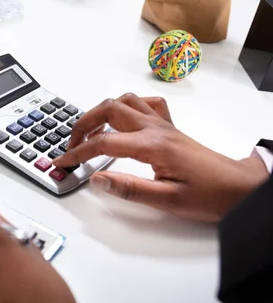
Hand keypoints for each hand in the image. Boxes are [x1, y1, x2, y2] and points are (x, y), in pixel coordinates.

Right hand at [53, 93, 269, 222]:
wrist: (239, 187)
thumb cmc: (211, 194)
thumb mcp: (168, 200)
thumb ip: (129, 189)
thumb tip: (97, 180)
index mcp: (153, 146)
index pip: (103, 142)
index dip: (78, 153)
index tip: (62, 162)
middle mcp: (156, 129)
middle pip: (108, 109)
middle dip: (82, 124)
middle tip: (71, 145)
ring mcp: (162, 125)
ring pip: (124, 101)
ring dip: (100, 112)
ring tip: (89, 131)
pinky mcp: (168, 128)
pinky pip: (144, 104)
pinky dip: (126, 107)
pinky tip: (120, 121)